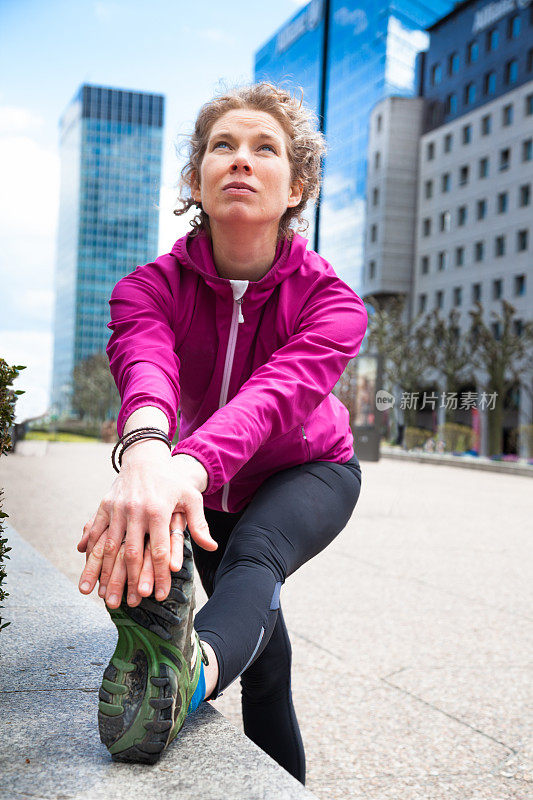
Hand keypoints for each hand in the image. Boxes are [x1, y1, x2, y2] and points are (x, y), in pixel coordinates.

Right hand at [77, 444, 215, 607]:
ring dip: (104, 574)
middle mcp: (136, 511)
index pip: (159, 550)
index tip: (158, 595)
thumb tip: (211, 547)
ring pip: (110, 547)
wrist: (145, 459)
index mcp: (158, 511)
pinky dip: (91, 554)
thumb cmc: (171, 482)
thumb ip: (199, 524)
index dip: (158, 574)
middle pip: (131, 553)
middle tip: (127, 604)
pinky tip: (87, 573)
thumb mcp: (190, 498)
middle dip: (129, 580)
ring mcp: (118, 509)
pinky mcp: (105, 506)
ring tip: (100, 597)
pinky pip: (96, 533)